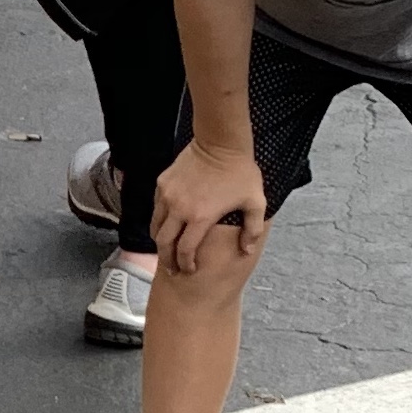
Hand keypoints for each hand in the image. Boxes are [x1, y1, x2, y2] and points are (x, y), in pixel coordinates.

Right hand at [151, 139, 266, 272]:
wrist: (220, 142)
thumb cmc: (240, 173)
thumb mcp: (255, 202)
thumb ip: (252, 229)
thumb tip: (246, 250)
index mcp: (200, 217)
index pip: (185, 250)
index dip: (185, 264)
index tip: (188, 270)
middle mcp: (179, 209)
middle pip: (164, 243)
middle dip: (166, 259)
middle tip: (170, 268)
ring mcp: (167, 195)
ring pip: (156, 225)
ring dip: (160, 240)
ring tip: (165, 248)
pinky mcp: (162, 184)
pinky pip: (156, 208)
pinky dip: (160, 219)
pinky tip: (168, 223)